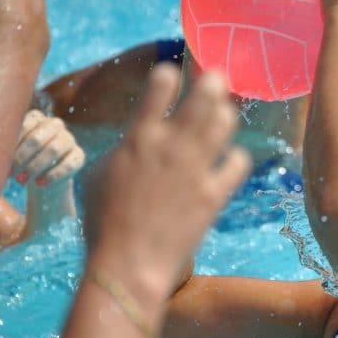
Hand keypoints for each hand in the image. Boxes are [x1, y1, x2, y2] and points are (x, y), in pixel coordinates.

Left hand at [11, 109, 84, 187]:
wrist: (42, 177)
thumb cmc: (22, 161)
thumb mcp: (12, 151)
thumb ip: (5, 145)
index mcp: (38, 118)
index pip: (25, 125)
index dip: (14, 144)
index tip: (2, 161)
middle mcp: (56, 125)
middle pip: (38, 138)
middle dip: (22, 158)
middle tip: (12, 173)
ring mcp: (69, 139)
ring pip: (54, 150)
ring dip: (36, 167)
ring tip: (23, 180)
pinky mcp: (79, 155)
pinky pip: (68, 164)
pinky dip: (52, 175)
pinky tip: (40, 183)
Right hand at [83, 66, 250, 316]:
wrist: (128, 264)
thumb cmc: (102, 223)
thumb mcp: (98, 177)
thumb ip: (121, 150)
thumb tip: (134, 140)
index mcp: (138, 138)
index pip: (158, 88)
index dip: (167, 76)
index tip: (171, 73)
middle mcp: (172, 146)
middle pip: (203, 97)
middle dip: (212, 82)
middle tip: (215, 77)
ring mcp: (196, 169)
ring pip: (225, 124)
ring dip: (226, 113)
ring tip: (224, 112)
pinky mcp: (214, 194)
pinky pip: (239, 163)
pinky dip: (237, 157)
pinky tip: (231, 159)